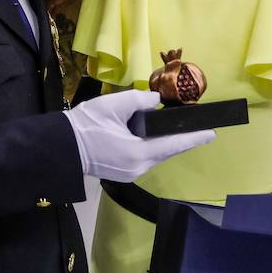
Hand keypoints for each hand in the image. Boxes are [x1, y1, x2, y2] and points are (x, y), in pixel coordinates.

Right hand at [65, 88, 214, 182]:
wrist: (60, 147)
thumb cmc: (85, 125)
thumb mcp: (113, 104)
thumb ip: (140, 99)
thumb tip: (155, 100)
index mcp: (138, 153)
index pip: (173, 144)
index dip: (194, 138)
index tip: (211, 134)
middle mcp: (138, 168)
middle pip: (166, 150)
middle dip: (180, 138)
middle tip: (197, 127)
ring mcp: (130, 173)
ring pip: (155, 155)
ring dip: (164, 142)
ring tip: (177, 129)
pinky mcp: (122, 173)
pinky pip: (144, 157)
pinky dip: (151, 146)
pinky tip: (154, 136)